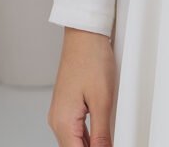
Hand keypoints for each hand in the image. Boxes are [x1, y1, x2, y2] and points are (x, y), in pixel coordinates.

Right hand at [47, 26, 116, 145]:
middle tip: (110, 142)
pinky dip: (88, 135)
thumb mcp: (102, 99)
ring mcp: (61, 112)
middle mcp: (57, 120)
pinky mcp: (67, 105)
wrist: (84, 34)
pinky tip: (101, 135)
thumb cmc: (91, 58)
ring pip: (75, 141)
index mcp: (63, 122)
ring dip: (90, 145)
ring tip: (108, 140)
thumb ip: (102, 132)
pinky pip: (76, 129)